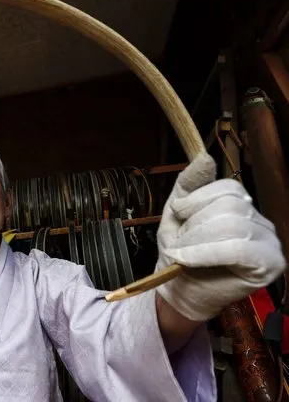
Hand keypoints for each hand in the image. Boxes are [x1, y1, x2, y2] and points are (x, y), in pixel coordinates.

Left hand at [155, 153, 285, 321]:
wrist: (177, 291)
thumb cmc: (179, 253)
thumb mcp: (177, 214)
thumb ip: (189, 185)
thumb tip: (205, 157)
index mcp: (241, 207)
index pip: (229, 187)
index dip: (197, 200)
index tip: (177, 216)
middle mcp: (261, 222)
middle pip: (230, 205)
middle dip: (194, 224)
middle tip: (179, 244)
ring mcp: (270, 243)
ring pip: (232, 225)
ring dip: (195, 240)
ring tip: (182, 255)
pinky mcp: (269, 265)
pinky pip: (236, 248)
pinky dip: (204, 252)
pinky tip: (186, 259)